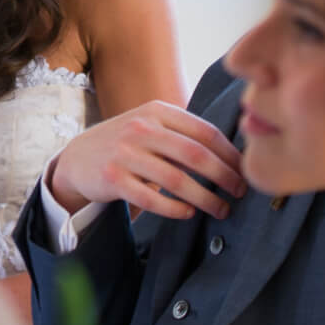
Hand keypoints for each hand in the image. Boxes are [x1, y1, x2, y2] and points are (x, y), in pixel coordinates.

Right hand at [45, 100, 245, 219]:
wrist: (77, 158)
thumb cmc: (125, 144)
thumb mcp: (150, 126)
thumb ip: (182, 134)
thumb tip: (232, 155)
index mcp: (156, 111)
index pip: (204, 131)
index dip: (230, 154)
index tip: (246, 171)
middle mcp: (141, 128)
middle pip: (195, 155)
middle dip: (224, 177)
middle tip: (241, 192)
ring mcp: (125, 154)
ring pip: (176, 180)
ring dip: (205, 198)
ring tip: (221, 210)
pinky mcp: (112, 179)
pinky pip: (152, 199)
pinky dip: (175, 209)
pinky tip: (189, 213)